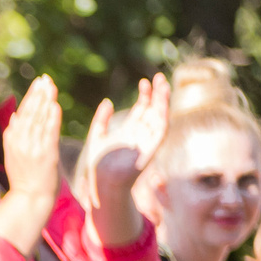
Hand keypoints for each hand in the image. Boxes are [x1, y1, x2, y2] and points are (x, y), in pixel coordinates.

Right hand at [0, 76, 63, 217]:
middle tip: (46, 79)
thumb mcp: (13, 154)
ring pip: (40, 119)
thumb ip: (14, 134)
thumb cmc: (25, 177)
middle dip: (39, 93)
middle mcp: (21, 142)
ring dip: (46, 100)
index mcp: (12, 140)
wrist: (30, 199)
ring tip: (52, 86)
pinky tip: (55, 105)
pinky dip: (52, 118)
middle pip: (31, 112)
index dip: (32, 95)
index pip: (23, 111)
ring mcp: (33, 148)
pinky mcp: (46, 154)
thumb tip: (16, 115)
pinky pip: (49, 132)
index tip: (39, 82)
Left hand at [85, 72, 170, 203]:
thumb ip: (101, 119)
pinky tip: (163, 104)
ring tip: (163, 85)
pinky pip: (161, 132)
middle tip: (158, 77)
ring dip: (163, 102)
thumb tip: (108, 101)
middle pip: (153, 110)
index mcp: (130, 131)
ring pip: (160, 118)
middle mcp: (141, 134)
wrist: (102, 183)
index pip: (143, 108)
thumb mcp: (97, 136)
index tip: (143, 82)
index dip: (145, 94)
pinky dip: (163, 118)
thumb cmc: (99, 165)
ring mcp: (147, 142)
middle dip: (157, 94)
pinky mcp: (151, 150)